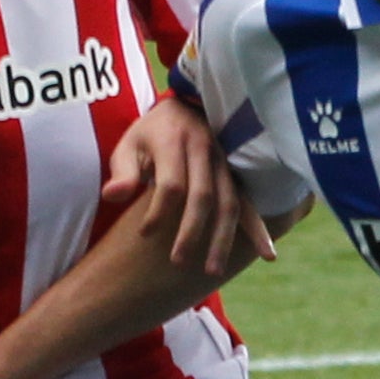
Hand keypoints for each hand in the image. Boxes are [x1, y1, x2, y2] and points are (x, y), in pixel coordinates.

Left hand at [105, 94, 274, 276]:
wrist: (186, 107)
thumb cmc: (152, 134)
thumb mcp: (130, 144)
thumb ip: (123, 171)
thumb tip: (112, 196)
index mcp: (175, 141)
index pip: (171, 184)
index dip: (158, 212)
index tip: (144, 234)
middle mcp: (204, 150)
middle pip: (202, 196)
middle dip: (191, 231)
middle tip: (178, 262)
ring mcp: (225, 162)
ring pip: (228, 203)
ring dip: (221, 238)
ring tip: (212, 271)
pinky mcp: (237, 174)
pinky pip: (249, 202)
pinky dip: (258, 229)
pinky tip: (267, 255)